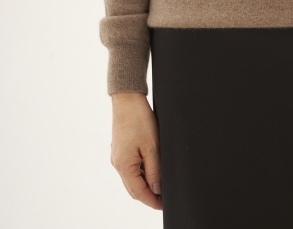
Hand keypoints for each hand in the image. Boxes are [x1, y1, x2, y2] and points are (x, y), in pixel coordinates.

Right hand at [110, 92, 162, 209]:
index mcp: (124, 166)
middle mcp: (118, 164)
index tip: (164, 205)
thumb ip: (155, 170)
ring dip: (145, 183)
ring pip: (132, 178)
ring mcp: (118, 156)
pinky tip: (152, 169)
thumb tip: (157, 190)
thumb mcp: (152, 146)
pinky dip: (141, 172)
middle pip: (134, 188)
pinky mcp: (121, 149)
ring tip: (161, 184)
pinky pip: (131, 167)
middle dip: (149, 195)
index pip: (138, 192)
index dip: (152, 201)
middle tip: (164, 198)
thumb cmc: (138, 119)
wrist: (127, 98)